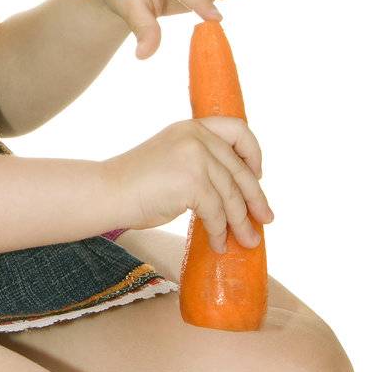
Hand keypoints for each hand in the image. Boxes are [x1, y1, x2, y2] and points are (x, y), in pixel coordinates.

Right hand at [102, 117, 274, 251]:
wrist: (107, 192)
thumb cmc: (135, 183)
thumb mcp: (172, 158)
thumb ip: (200, 161)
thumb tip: (235, 190)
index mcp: (192, 127)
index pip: (238, 129)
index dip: (253, 153)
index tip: (257, 174)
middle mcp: (196, 136)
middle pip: (240, 171)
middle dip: (255, 200)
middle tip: (265, 220)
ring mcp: (195, 158)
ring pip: (231, 196)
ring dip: (241, 223)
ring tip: (247, 241)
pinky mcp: (191, 183)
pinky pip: (217, 213)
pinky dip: (220, 232)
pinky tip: (219, 245)